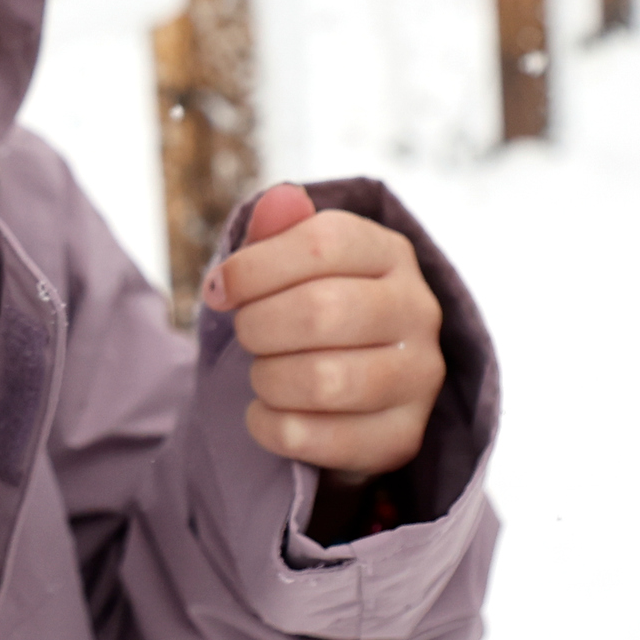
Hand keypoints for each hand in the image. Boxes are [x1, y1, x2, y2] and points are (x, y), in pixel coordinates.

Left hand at [201, 185, 443, 481]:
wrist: (351, 393)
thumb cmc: (313, 312)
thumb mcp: (294, 264)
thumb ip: (281, 230)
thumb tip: (280, 200)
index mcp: (391, 253)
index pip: (322, 242)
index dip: (255, 265)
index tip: (219, 288)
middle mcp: (419, 311)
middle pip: (321, 311)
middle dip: (257, 326)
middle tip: (245, 334)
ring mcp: (419, 377)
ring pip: (323, 380)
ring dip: (267, 378)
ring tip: (262, 374)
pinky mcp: (404, 436)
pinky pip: (319, 438)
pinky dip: (271, 427)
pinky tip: (266, 414)